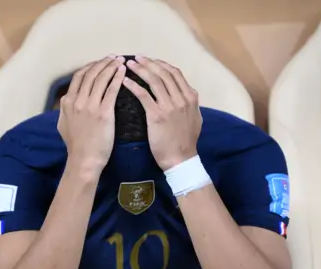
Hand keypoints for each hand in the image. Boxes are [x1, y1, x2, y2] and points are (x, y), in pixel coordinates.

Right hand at [58, 55, 125, 174]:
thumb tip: (66, 102)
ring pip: (100, 79)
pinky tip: (123, 72)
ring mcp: (90, 106)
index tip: (100, 62)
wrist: (84, 160)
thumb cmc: (76, 147)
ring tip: (120, 61)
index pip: (79, 77)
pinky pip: (111, 90)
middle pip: (90, 74)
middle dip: (103, 63)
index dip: (91, 67)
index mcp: (67, 102)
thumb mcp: (63, 125)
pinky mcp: (103, 113)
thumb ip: (65, 111)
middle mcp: (77, 101)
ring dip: (111, 67)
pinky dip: (117, 78)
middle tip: (113, 57)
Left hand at [123, 56, 201, 170]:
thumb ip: (190, 105)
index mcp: (190, 97)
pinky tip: (125, 81)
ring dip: (140, 69)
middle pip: (164, 73)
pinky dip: (134, 86)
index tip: (151, 60)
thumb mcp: (195, 119)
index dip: (161, 64)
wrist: (181, 159)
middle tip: (137, 58)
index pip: (175, 73)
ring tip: (129, 64)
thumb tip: (187, 95)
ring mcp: (170, 106)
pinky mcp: (157, 115)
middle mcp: (182, 98)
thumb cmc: (185, 143)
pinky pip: (144, 95)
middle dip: (149, 62)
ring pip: (154, 80)